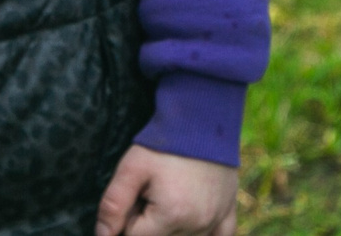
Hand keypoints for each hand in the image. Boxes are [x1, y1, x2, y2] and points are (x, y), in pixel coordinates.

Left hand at [97, 146, 238, 235]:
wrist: (202, 116)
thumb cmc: (164, 141)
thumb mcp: (132, 167)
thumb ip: (113, 205)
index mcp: (172, 215)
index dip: (130, 216)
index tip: (138, 193)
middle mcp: (197, 223)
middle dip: (149, 222)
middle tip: (153, 192)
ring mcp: (215, 219)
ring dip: (171, 225)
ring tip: (172, 194)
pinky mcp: (227, 211)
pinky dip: (205, 235)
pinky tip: (192, 222)